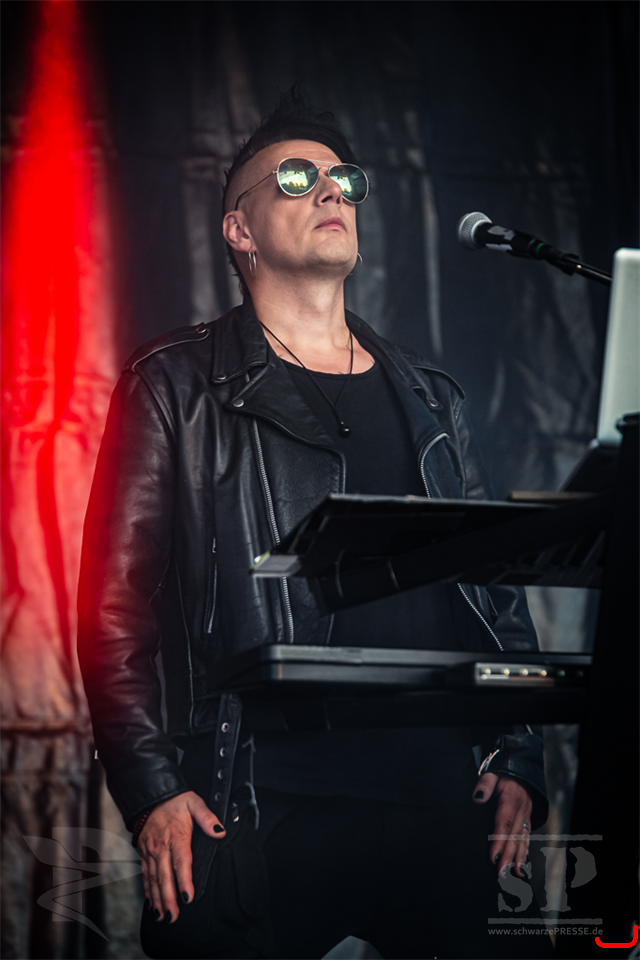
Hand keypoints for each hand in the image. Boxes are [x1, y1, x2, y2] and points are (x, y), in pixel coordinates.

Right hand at [138, 790, 225, 922]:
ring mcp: (150, 852)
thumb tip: (220, 831)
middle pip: (165, 876)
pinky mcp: (143, 854)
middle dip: (168, 898)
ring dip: (157, 899)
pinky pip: (145, 875)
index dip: (184, 880)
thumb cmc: (176, 801)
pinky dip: (147, 892)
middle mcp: (161, 847)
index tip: (188, 897)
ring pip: (153, 879)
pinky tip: (151, 905)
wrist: (152, 796)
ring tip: (162, 916)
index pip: (181, 861)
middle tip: (173, 917)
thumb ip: (207, 817)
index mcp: (176, 836)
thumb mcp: (194, 802)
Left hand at [472, 773, 531, 877]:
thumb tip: (477, 798)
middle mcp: (521, 811)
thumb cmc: (503, 774)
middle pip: (514, 836)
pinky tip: (522, 865)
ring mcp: (526, 817)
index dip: (498, 840)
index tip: (493, 856)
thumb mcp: (492, 774)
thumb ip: (484, 785)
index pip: (503, 823)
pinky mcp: (527, 821)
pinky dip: (525, 852)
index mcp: (511, 800)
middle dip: (508, 855)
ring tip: (515, 873)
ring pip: (523, 839)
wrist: (522, 772)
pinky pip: (527, 838)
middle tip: (501, 872)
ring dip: (519, 857)